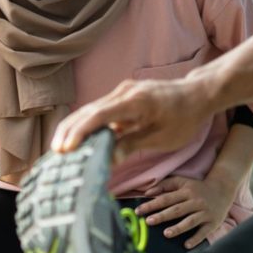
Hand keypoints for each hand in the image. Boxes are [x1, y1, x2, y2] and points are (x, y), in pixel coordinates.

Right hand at [52, 77, 215, 157]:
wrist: (197, 94)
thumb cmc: (184, 117)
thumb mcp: (162, 137)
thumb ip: (132, 145)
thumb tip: (108, 160)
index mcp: (135, 102)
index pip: (99, 116)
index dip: (79, 133)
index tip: (66, 149)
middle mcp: (123, 92)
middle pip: (88, 111)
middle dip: (69, 131)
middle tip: (55, 153)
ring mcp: (121, 92)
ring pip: (90, 110)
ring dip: (74, 128)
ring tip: (60, 148)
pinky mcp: (122, 97)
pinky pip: (99, 110)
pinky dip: (86, 124)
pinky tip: (78, 139)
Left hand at [136, 175, 233, 248]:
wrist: (223, 189)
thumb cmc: (197, 187)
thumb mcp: (182, 182)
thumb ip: (164, 185)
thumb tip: (146, 192)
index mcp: (186, 192)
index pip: (166, 199)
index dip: (152, 205)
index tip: (138, 211)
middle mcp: (195, 202)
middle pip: (176, 210)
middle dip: (162, 216)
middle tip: (148, 222)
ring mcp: (204, 212)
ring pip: (190, 221)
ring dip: (178, 228)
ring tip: (166, 234)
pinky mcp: (213, 222)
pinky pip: (204, 232)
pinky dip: (196, 238)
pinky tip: (186, 245)